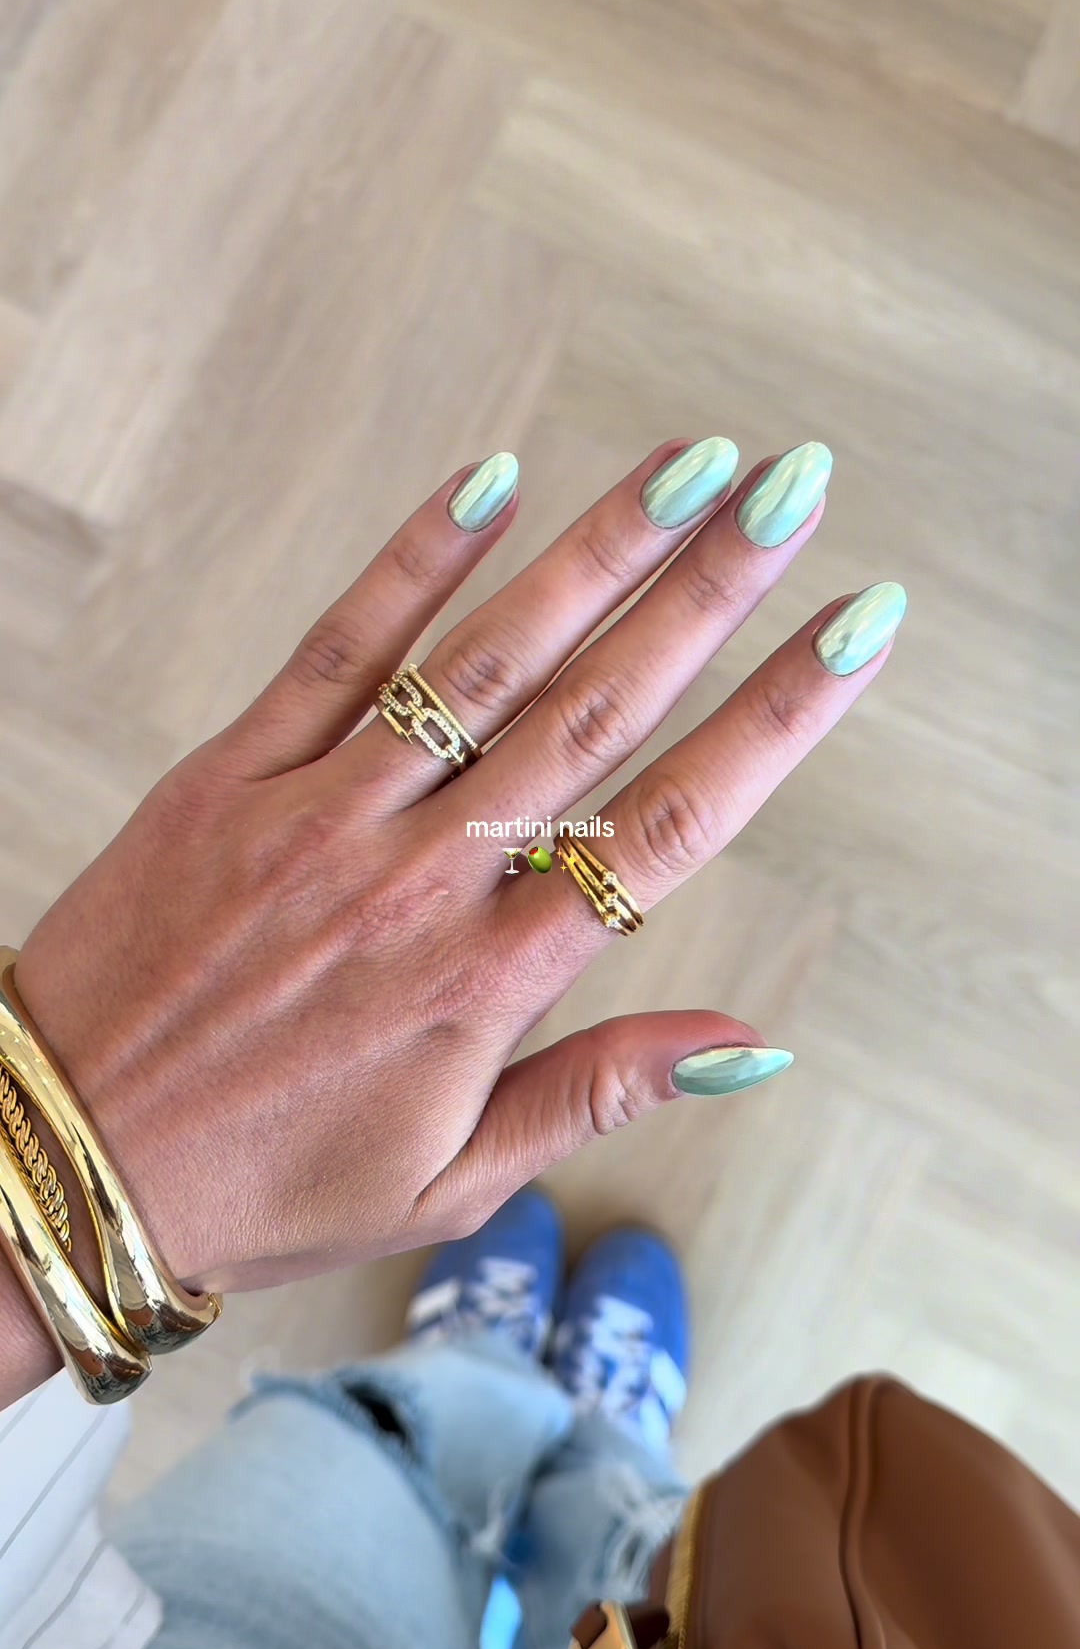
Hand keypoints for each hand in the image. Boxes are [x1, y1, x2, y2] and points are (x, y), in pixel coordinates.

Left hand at [11, 439, 900, 1322]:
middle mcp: (420, 880)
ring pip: (485, 663)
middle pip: (597, 711)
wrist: (64, 1160)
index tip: (854, 631)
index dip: (774, 722)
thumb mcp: (445, 1183)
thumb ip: (594, 1092)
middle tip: (795, 492)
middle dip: (709, 593)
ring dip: (594, 555)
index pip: (666, 828)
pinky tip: (490, 482)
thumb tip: (747, 1041)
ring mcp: (323, 814)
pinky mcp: (233, 776)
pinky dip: (414, 564)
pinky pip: (338, 652)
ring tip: (689, 464)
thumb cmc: (264, 1184)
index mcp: (485, 983)